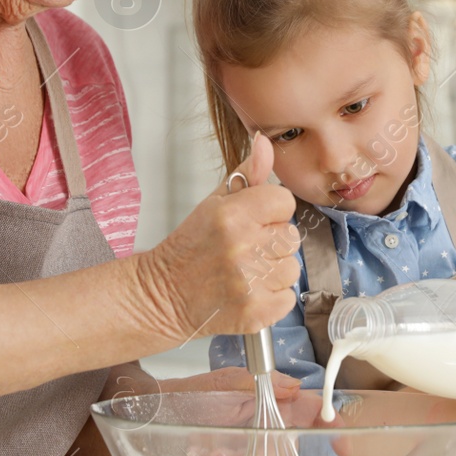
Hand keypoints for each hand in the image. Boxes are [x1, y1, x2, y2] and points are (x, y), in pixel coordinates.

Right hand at [136, 135, 299, 339]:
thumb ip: (247, 175)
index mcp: (233, 215)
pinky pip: (288, 297)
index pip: (285, 202)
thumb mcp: (214, 203)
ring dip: (273, 271)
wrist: (164, 295)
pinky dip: (272, 298)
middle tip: (245, 250)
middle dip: (272, 242)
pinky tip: (248, 292)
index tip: (254, 221)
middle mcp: (243, 247)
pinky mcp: (256, 312)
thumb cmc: (191, 248)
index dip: (272, 212)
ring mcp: (250, 282)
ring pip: (292, 268)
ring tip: (245, 272)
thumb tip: (265, 143)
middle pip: (291, 236)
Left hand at [160, 367, 328, 455]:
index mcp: (273, 400)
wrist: (159, 414)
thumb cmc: (193, 394)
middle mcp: (268, 425)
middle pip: (290, 448)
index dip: (333, 426)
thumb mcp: (226, 382)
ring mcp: (253, 447)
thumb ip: (260, 383)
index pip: (313, 411)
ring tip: (209, 455)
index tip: (341, 445)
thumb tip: (294, 386)